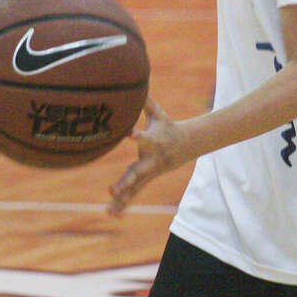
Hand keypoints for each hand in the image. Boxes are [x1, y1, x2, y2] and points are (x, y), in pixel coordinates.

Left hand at [108, 97, 189, 215]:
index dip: (139, 136)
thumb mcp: (158, 112)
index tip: (131, 134)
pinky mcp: (146, 180)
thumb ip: (145, 100)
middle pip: (138, 172)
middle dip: (126, 181)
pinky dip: (123, 203)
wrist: (186, 145)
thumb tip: (136, 83)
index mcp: (153, 142)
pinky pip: (134, 193)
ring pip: (135, 188)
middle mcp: (151, 160)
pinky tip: (112, 213)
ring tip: (110, 210)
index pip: (145, 138)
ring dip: (122, 199)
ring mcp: (149, 173)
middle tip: (114, 190)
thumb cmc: (167, 126)